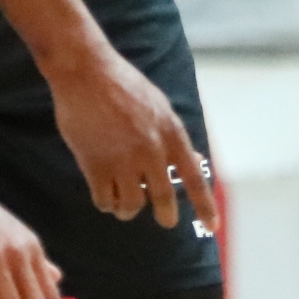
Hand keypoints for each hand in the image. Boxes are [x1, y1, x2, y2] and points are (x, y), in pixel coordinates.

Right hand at [47, 49, 220, 232]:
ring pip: (132, 205)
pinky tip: (105, 194)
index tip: (213, 227)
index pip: (194, 178)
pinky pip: (104, 200)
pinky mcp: (95, 164)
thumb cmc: (123, 86)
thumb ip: (174, 137)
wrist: (86, 72)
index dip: (204, 205)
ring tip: (124, 202)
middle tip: (166, 220)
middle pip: (163, 199)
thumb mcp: (159, 106)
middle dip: (166, 215)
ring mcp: (123, 159)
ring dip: (128, 208)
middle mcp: (151, 150)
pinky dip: (107, 202)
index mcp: (171, 133)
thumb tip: (194, 161)